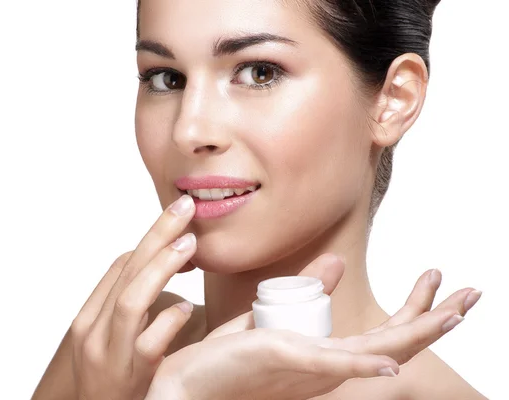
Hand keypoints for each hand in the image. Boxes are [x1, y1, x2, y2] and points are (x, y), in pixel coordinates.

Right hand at [69, 194, 197, 399]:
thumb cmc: (110, 379)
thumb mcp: (108, 340)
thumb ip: (128, 305)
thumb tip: (156, 265)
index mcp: (89, 316)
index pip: (118, 266)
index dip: (149, 239)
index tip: (176, 220)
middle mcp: (93, 331)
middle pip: (126, 271)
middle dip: (157, 235)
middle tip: (184, 208)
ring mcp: (109, 354)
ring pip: (132, 301)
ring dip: (161, 268)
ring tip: (188, 244)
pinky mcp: (129, 376)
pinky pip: (149, 343)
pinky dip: (169, 321)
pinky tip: (188, 308)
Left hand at [146, 262, 480, 399]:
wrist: (187, 385)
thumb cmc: (229, 358)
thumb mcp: (273, 317)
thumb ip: (308, 291)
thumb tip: (339, 265)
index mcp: (325, 357)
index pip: (382, 334)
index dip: (415, 309)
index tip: (436, 279)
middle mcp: (327, 368)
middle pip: (393, 344)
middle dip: (434, 319)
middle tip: (470, 293)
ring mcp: (312, 368)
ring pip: (377, 353)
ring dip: (418, 332)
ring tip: (455, 310)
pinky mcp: (289, 362)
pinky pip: (335, 366)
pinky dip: (365, 365)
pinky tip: (392, 362)